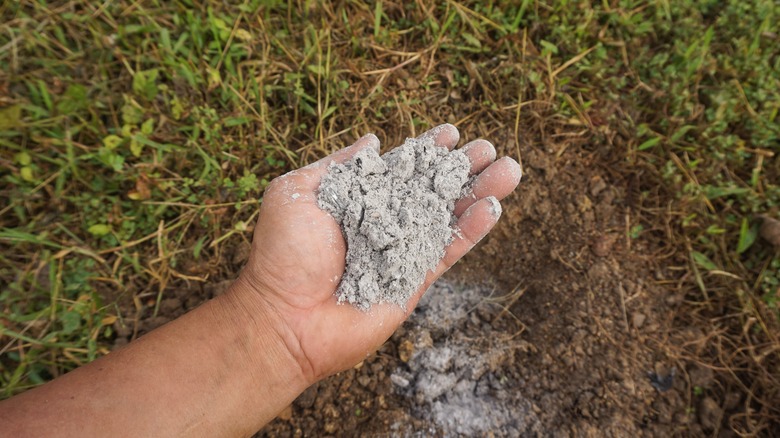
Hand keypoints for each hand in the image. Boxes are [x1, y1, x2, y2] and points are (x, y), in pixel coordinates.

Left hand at [235, 124, 521, 382]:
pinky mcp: (415, 280)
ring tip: (509, 169)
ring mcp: (401, 252)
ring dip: (478, 192)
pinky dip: (472, 229)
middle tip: (489, 148)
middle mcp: (383, 223)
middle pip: (431, 190)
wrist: (286, 317)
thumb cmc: (283, 255)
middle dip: (461, 168)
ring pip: (448, 217)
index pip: (399, 169)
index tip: (450, 133)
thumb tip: (371, 140)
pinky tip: (493, 206)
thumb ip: (337, 166)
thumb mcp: (296, 194)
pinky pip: (449, 250)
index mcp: (355, 199)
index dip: (425, 151)